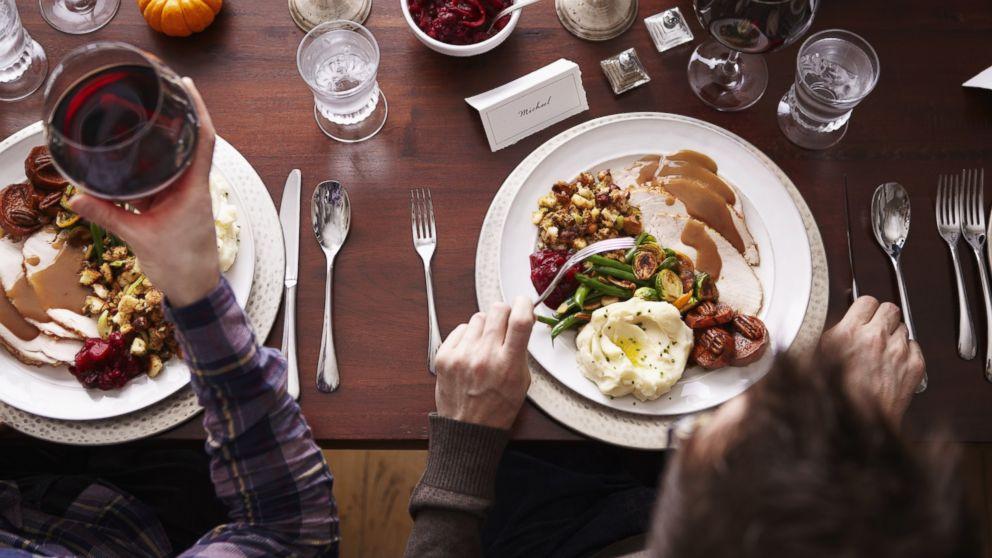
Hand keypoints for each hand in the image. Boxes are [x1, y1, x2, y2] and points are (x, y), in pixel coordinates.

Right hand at [69, 78, 219, 307]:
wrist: (195, 289)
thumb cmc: (181, 265)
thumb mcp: (139, 237)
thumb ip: (108, 216)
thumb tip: (78, 196)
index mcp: (194, 189)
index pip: (204, 140)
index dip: (198, 111)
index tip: (187, 87)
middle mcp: (194, 187)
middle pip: (190, 143)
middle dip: (175, 118)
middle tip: (157, 95)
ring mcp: (187, 195)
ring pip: (176, 160)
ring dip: (163, 142)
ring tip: (143, 119)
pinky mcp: (177, 205)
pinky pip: (165, 178)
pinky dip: (153, 166)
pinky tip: (136, 157)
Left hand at [434, 297, 534, 429]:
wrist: (467, 429)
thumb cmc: (497, 409)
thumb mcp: (521, 382)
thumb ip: (521, 351)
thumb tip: (521, 321)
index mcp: (508, 365)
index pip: (520, 320)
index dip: (524, 304)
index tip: (523, 303)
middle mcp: (484, 356)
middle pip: (498, 310)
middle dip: (505, 313)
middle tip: (505, 325)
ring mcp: (462, 355)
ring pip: (478, 317)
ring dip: (485, 326)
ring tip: (485, 345)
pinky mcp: (444, 356)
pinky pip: (460, 329)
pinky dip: (467, 336)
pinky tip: (470, 352)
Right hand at [820, 296, 925, 423]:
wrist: (862, 424)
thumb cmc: (839, 398)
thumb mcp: (817, 363)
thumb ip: (827, 340)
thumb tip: (829, 327)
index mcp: (847, 334)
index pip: (866, 301)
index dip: (864, 308)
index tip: (863, 315)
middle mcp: (875, 338)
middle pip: (889, 308)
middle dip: (883, 317)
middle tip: (876, 328)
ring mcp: (897, 350)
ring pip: (903, 326)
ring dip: (894, 335)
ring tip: (884, 349)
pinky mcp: (914, 365)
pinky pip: (916, 345)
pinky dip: (908, 351)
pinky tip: (895, 362)